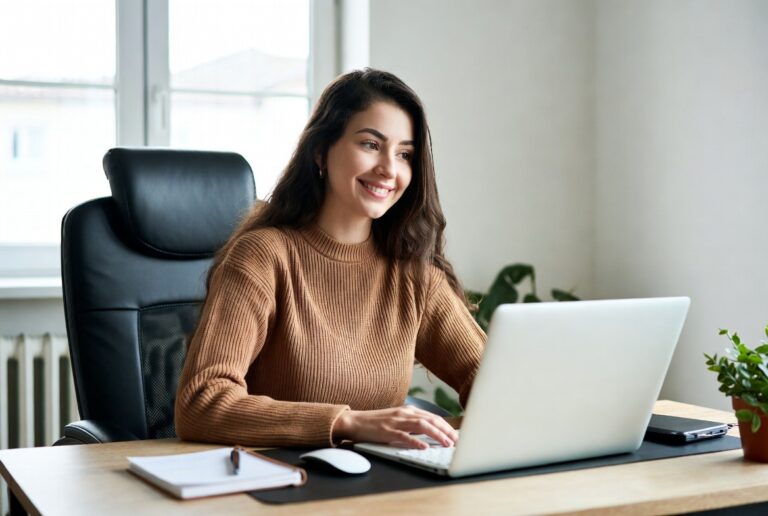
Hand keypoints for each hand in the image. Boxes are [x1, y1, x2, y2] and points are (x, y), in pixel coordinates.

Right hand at [332, 406, 457, 448]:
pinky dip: (416, 441)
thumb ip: (412, 424)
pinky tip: (424, 447)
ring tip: (446, 444)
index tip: (456, 435)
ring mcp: (397, 421)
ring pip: (422, 426)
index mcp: (409, 410)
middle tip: (457, 441)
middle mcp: (405, 413)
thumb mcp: (398, 420)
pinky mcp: (388, 431)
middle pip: (431, 420)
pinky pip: (405, 436)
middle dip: (446, 431)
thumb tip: (430, 435)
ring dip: (437, 435)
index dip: (446, 426)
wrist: (356, 421)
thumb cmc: (377, 423)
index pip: (433, 417)